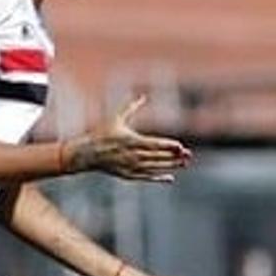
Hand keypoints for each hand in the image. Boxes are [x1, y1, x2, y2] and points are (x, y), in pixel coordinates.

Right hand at [66, 95, 192, 181]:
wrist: (86, 154)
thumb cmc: (101, 134)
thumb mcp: (116, 119)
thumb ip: (131, 108)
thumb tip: (143, 97)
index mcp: (130, 140)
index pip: (154, 144)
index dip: (169, 145)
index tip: (181, 146)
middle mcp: (131, 155)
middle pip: (158, 156)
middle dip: (174, 156)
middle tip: (188, 155)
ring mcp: (129, 166)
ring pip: (154, 167)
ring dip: (170, 166)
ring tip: (183, 164)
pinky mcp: (126, 175)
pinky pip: (146, 177)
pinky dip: (158, 178)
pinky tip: (169, 178)